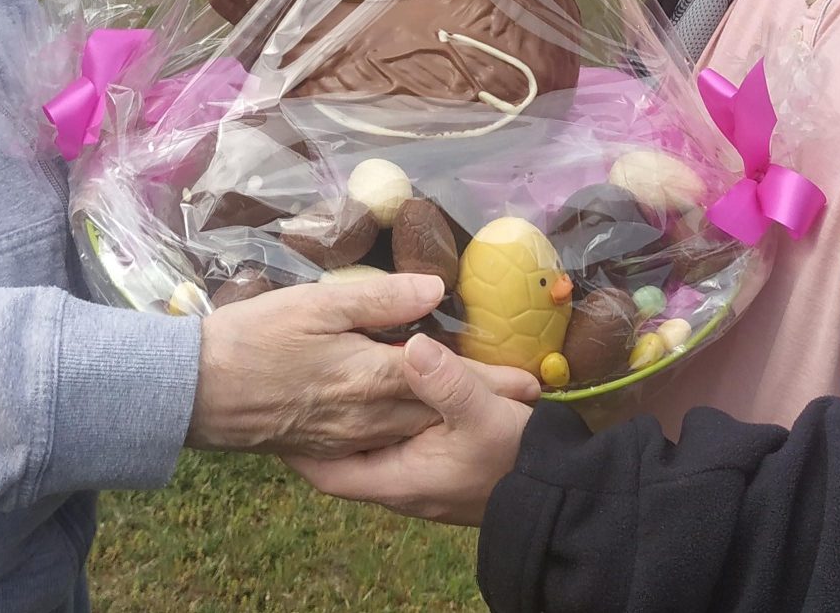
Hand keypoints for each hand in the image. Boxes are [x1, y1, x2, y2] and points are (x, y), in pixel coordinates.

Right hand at [186, 273, 533, 457]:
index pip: (444, 376)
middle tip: (521, 396)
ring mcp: (345, 437)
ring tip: (483, 409)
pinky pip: (379, 444)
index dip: (489, 378)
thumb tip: (435, 291)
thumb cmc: (253, 337)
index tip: (531, 379)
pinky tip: (416, 425)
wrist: (196, 390)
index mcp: (369, 375)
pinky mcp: (324, 447)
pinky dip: (407, 434)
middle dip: (479, 405)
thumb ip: (379, 301)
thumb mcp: (315, 305)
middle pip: (436, 410)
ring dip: (448, 420)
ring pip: (411, 431)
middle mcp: (365, 415)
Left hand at [283, 331, 531, 525]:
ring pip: (375, 451)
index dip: (297, 448)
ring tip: (337, 382)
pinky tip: (393, 391)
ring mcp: (426, 482)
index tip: (277, 412)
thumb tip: (412, 346)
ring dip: (359, 422)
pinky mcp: (446, 471)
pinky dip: (390, 422)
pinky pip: (402, 447)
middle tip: (300, 389)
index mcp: (399, 480)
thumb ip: (447, 380)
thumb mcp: (484, 415)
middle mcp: (404, 488)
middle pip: (347, 460)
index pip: (328, 473)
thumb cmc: (516, 458)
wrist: (562, 493)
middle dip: (323, 430)